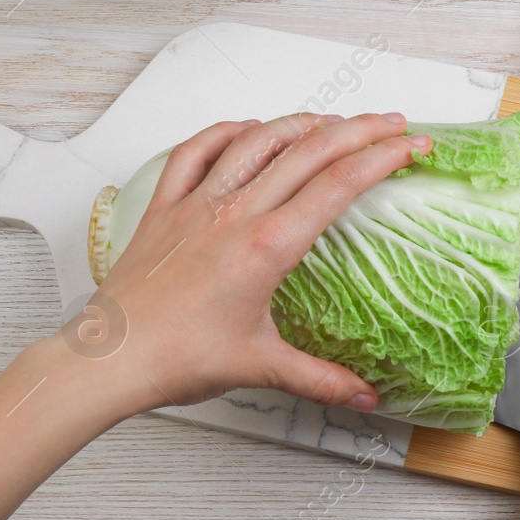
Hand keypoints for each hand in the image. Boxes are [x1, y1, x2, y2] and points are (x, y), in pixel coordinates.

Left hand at [93, 111, 429, 410]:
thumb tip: (365, 398)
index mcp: (269, 246)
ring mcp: (198, 204)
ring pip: (258, 141)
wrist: (107, 360)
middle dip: (359, 129)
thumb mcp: (261, 367)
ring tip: (333, 120)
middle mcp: (236, 214)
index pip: (340, 184)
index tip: (412, 146)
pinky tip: (248, 128)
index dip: (383, 158)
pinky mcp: (165, 208)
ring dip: (302, 123)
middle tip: (392, 123)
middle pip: (310, 150)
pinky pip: (196, 152)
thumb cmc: (175, 359)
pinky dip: (227, 132)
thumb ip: (321, 379)